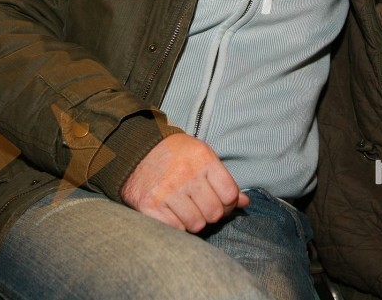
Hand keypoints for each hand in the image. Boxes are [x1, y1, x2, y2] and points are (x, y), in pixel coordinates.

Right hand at [120, 133, 248, 231]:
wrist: (136, 151)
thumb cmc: (175, 155)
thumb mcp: (202, 156)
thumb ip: (224, 179)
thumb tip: (245, 202)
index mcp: (203, 159)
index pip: (230, 194)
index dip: (229, 202)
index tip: (221, 200)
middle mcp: (186, 175)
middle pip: (214, 213)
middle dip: (211, 213)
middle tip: (202, 206)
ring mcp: (167, 192)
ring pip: (196, 225)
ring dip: (194, 221)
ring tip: (187, 209)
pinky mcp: (150, 207)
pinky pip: (175, 229)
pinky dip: (177, 225)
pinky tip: (173, 212)